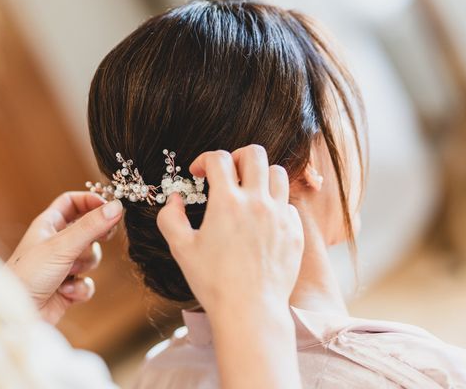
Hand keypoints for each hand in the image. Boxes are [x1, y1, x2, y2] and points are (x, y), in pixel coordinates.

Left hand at [7, 192, 122, 324]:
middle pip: (87, 229)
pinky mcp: (67, 289)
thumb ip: (91, 226)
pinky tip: (65, 292)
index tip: (109, 206)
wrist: (15, 315)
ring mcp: (62, 266)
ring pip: (91, 257)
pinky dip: (80, 288)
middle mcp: (56, 243)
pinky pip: (87, 283)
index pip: (72, 202)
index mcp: (48, 225)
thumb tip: (117, 206)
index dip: (91, 201)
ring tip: (68, 272)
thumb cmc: (28, 274)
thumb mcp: (63, 245)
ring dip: (84, 265)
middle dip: (96, 236)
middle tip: (105, 235)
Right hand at [157, 145, 303, 314]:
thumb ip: (170, 217)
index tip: (199, 173)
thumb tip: (175, 198)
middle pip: (254, 154)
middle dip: (237, 156)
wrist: (250, 311)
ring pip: (278, 173)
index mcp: (227, 202)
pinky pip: (289, 204)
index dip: (204, 159)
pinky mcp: (295, 231)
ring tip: (249, 191)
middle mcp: (257, 202)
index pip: (219, 158)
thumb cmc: (213, 282)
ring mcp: (280, 215)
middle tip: (228, 173)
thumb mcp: (180, 248)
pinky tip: (262, 220)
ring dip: (261, 176)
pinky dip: (275, 204)